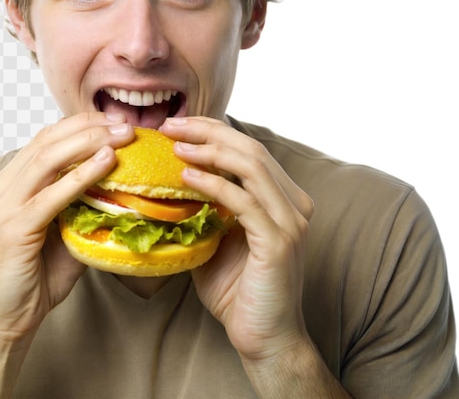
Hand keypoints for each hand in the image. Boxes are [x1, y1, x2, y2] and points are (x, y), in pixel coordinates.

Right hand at [0, 112, 134, 346]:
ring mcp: (4, 207)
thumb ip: (80, 202)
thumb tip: (121, 184)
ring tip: (121, 135)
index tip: (114, 120)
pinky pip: (52, 194)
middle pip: (47, 141)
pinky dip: (81, 175)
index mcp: (9, 183)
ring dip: (88, 142)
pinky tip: (105, 162)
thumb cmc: (36, 274)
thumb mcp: (62, 228)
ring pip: (47, 159)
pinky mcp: (14, 228)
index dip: (81, 124)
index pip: (46, 138)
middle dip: (89, 126)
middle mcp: (1, 188)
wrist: (7, 318)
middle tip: (124, 124)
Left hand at [160, 116, 313, 362]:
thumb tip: (171, 181)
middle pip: (250, 148)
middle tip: (171, 125)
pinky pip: (244, 201)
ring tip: (176, 145)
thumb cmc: (238, 290)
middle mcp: (293, 202)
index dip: (213, 131)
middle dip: (208, 131)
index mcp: (282, 197)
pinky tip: (188, 177)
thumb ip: (206, 208)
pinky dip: (215, 184)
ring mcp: (290, 221)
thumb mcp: (218, 238)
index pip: (248, 149)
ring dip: (210, 150)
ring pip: (251, 166)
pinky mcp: (279, 241)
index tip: (178, 125)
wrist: (265, 339)